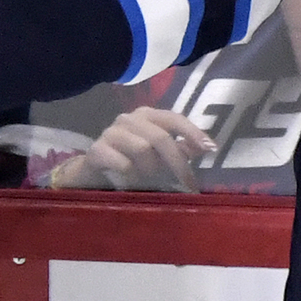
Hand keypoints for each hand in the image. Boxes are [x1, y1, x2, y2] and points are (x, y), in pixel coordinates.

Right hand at [53, 103, 216, 190]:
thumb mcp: (158, 156)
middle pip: (160, 137)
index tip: (210, 149)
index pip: (174, 118)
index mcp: (147, 116)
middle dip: (177, 162)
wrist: (90, 176)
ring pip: (142, 148)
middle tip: (188, 184)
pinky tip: (129, 180)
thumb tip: (205, 147)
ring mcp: (110, 133)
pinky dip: (131, 174)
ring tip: (148, 180)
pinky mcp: (96, 150)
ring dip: (150, 169)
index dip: (193, 132)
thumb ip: (179, 149)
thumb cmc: (130, 163)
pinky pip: (122, 163)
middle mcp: (128, 119)